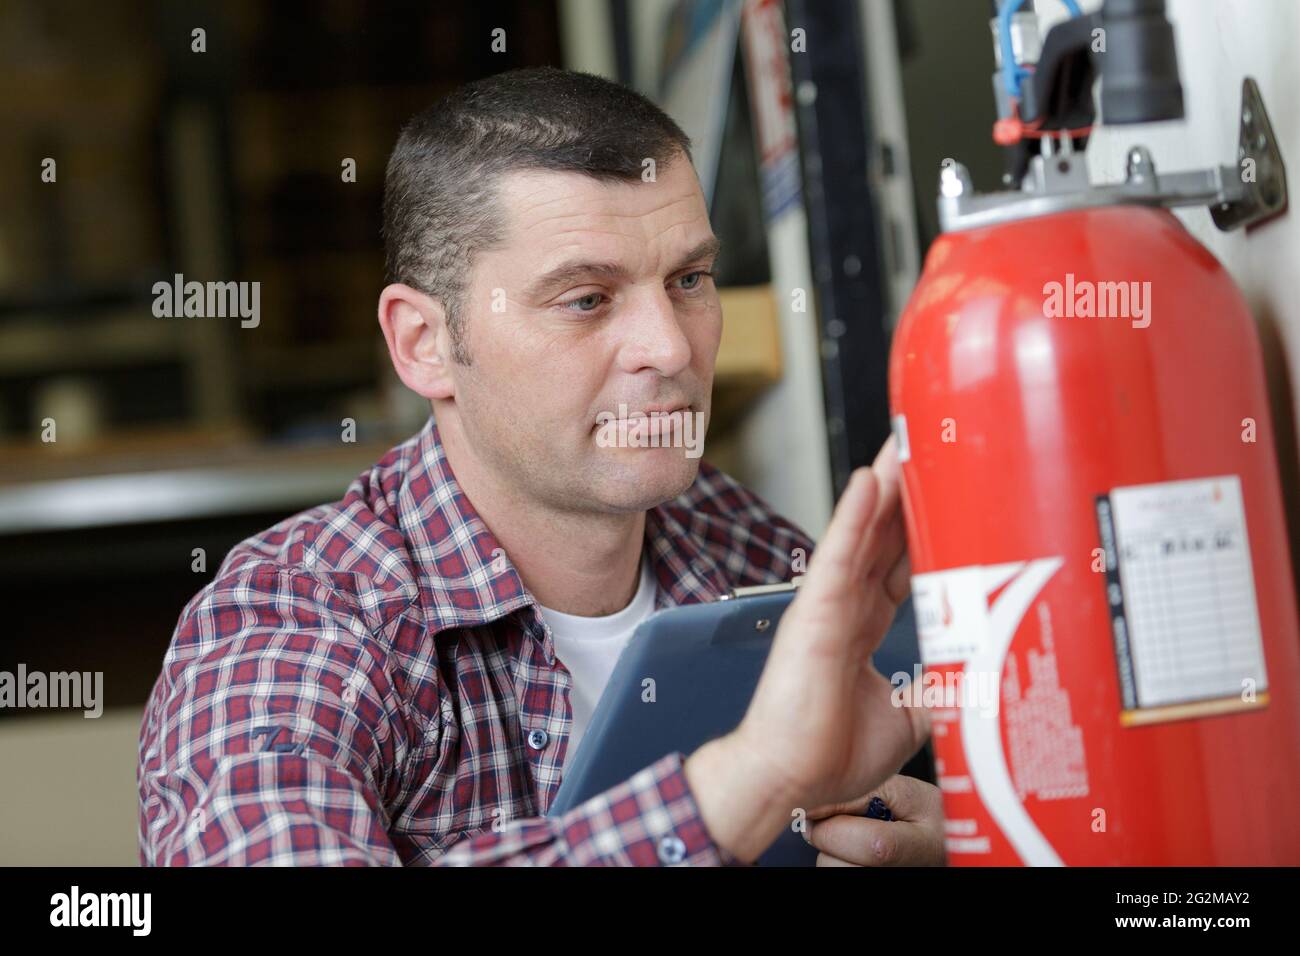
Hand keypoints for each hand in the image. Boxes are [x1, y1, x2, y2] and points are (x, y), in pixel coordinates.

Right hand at [685, 436, 927, 861]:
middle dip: (902, 491)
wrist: (787, 780)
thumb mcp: (906, 719)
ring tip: (902, 443)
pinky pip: (837, 558)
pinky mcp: (813, 617)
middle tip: (923, 445)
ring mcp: (827, 608)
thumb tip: (972, 686)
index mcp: (862, 628)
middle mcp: (845, 609)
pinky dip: (853, 519)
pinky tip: (868, 482)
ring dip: (882, 487)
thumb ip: (933, 693)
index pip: (897, 566)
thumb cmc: (826, 754)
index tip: (941, 495)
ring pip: (861, 535)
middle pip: (881, 537)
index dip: (918, 529)